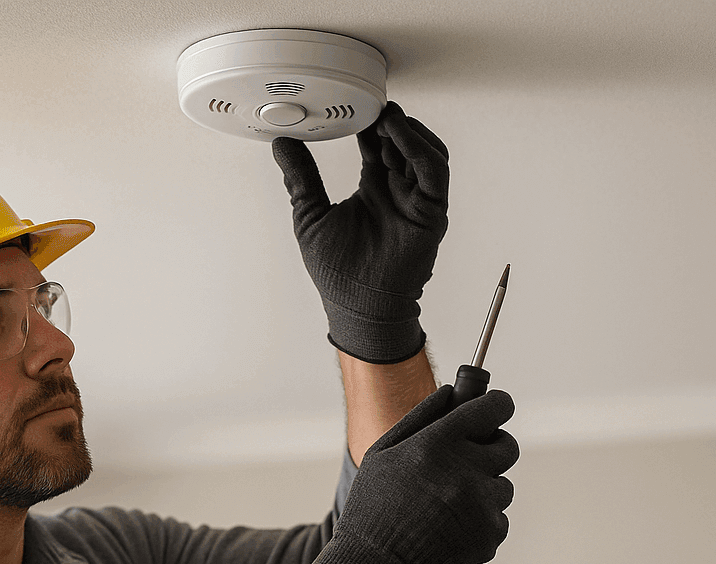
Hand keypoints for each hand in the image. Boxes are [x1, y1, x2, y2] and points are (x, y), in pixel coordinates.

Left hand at [272, 101, 449, 364]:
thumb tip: (282, 144)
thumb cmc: (339, 274)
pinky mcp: (431, 213)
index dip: (369, 122)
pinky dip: (419, 148)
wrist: (358, 308)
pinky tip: (397, 135)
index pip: (378, 144)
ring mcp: (417, 201)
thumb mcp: (310, 215)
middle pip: (404, 142)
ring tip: (385, 117)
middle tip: (371, 103)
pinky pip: (434, 172)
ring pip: (425, 151)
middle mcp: (399, 192)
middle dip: (390, 120)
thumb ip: (301, 178)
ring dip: (407, 130)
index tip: (354, 103)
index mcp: (375, 189)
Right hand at [303, 385, 516, 563]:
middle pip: (507, 446)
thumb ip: (421, 417)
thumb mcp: (382, 455)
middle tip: (468, 462)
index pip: (492, 408)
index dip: (497, 405)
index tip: (497, 408)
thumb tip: (452, 392)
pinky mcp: (491, 534)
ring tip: (446, 508)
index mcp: (438, 443)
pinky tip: (450, 531)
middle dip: (492, 450)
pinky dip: (480, 523)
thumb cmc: (373, 510)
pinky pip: (498, 518)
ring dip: (483, 492)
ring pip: (503, 486)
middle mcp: (466, 470)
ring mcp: (482, 504)